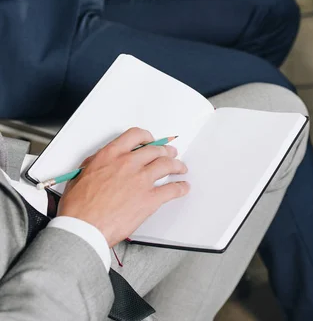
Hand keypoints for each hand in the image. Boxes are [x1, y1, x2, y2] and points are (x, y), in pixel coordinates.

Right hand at [58, 128, 189, 247]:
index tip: (151, 140)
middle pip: (155, 150)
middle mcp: (128, 163)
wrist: (83, 228)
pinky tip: (183, 187)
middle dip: (165, 151)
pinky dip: (180, 187)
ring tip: (181, 168)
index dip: (147, 137)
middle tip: (170, 153)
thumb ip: (95, 164)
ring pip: (166, 165)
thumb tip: (101, 162)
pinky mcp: (149, 199)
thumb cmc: (78, 207)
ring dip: (177, 165)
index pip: (135, 136)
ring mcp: (140, 180)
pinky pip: (171, 190)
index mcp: (111, 155)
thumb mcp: (80, 175)